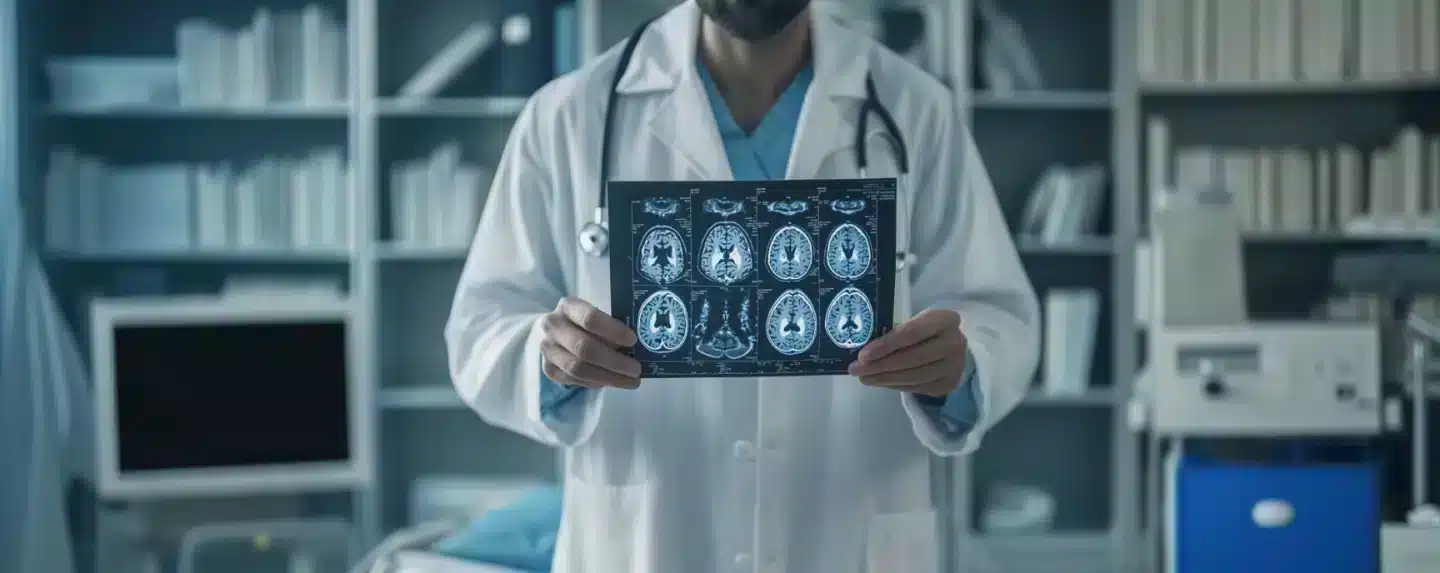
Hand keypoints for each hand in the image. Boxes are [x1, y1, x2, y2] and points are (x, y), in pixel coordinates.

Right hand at [540, 297, 642, 388]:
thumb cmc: (582, 321)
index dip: (613, 331)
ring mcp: (547, 349)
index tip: (633, 340)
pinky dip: (595, 383)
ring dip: (608, 377)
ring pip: (578, 368)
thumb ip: (611, 326)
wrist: (550, 330)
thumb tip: (638, 347)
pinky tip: (612, 382)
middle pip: (584, 348)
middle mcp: (553, 326)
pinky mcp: (548, 368)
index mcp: (568, 306)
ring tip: (631, 381)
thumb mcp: (595, 314)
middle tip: (636, 369)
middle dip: (614, 361)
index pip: (590, 319)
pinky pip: (573, 380)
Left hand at [848, 308, 967, 396]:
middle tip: (856, 370)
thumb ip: (894, 331)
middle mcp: (955, 342)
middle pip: (912, 358)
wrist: (952, 346)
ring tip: (864, 378)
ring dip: (885, 379)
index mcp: (945, 319)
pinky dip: (896, 385)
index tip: (862, 355)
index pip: (911, 333)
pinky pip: (918, 387)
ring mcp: (956, 365)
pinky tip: (882, 382)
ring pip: (914, 376)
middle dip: (880, 366)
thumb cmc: (924, 329)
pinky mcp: (950, 384)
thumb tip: (863, 352)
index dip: (885, 345)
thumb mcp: (914, 321)